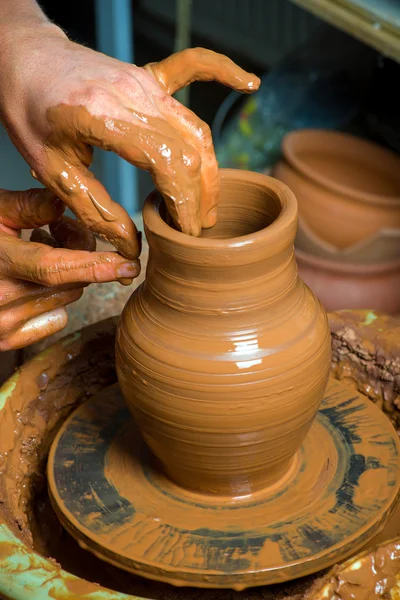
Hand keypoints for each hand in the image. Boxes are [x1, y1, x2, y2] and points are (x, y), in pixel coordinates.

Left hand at [0, 24, 259, 253]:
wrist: (21, 58)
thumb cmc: (29, 111)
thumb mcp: (53, 172)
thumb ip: (96, 211)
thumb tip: (131, 248)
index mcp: (105, 118)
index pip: (170, 165)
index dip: (186, 205)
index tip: (188, 233)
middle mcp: (133, 94)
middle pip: (192, 151)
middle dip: (201, 197)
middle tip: (196, 230)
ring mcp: (144, 81)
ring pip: (197, 127)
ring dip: (210, 169)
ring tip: (207, 205)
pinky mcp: (148, 74)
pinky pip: (194, 68)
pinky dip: (223, 74)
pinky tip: (250, 84)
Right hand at [0, 187, 139, 349]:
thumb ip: (29, 206)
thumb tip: (67, 205)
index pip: (54, 267)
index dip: (95, 266)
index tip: (128, 265)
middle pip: (71, 280)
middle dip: (78, 254)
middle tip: (56, 230)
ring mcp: (2, 326)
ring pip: (67, 298)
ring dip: (66, 276)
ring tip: (36, 252)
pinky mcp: (6, 342)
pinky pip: (55, 319)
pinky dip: (54, 300)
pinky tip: (30, 283)